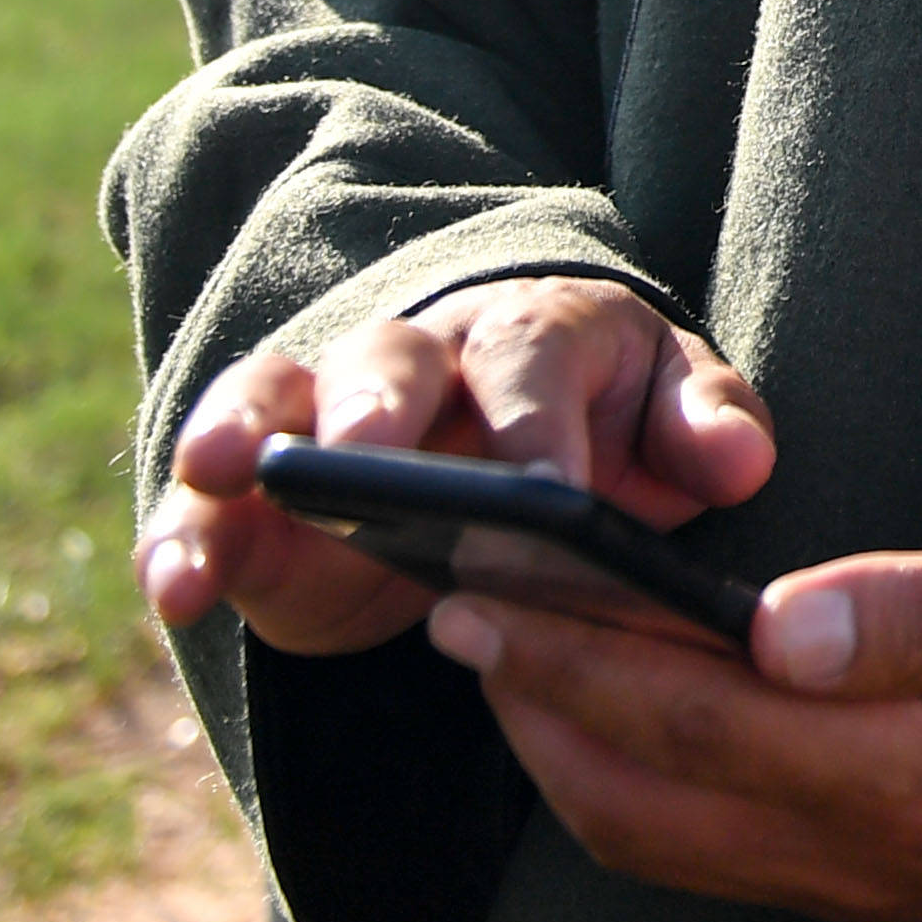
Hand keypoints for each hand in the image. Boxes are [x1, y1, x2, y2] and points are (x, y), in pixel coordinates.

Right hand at [137, 276, 776, 658]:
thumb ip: (708, 426)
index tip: (548, 500)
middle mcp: (416, 358)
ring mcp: (320, 417)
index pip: (530, 362)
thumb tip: (742, 460)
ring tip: (221, 475)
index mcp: (530, 335)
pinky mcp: (256, 496)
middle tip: (362, 460)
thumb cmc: (603, 419)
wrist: (509, 434)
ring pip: (272, 401)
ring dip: (244, 433)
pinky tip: (179, 587)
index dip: (537, 426)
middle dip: (374, 406)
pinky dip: (185, 537)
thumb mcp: (670, 413)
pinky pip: (207, 503)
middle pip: (386, 360)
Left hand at [427, 508, 921, 921]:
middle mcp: (863, 850)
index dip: (572, 654)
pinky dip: (633, 786)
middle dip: (536, 706)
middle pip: (643, 794)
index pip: (690, 715)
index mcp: (903, 773)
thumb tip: (777, 623)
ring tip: (514, 663)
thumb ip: (920, 610)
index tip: (485, 588)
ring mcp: (863, 879)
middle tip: (462, 612)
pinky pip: (709, 852)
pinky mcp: (872, 879)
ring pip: (661, 837)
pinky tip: (618, 720)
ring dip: (570, 753)